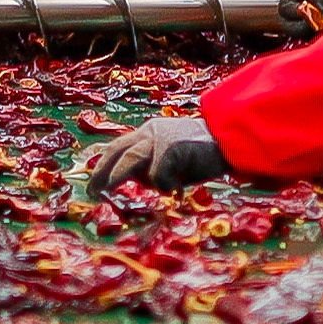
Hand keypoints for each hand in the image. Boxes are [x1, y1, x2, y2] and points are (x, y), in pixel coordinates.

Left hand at [87, 115, 229, 197]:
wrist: (232, 137)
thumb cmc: (206, 151)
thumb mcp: (174, 155)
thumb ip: (154, 164)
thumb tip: (137, 181)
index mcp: (151, 131)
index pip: (119, 145)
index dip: (102, 162)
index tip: (91, 179)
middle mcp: (152, 131)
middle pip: (118, 150)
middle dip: (101, 171)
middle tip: (91, 191)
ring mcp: (161, 137)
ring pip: (130, 159)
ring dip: (115, 176)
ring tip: (103, 192)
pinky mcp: (171, 147)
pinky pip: (159, 175)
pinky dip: (166, 185)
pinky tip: (179, 188)